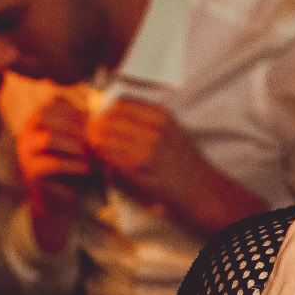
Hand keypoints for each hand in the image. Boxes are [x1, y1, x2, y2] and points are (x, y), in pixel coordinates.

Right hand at [16, 96, 91, 251]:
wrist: (62, 198)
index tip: (99, 122)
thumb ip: (87, 124)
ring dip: (76, 146)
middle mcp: (26, 131)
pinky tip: (90, 169)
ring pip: (49, 138)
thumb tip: (107, 107)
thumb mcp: (82, 140)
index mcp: (37, 118)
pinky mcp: (30, 172)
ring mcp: (25, 151)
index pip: (54, 102)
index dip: (78, 110)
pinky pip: (52, 164)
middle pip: (48, 116)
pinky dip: (74, 166)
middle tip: (99, 138)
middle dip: (76, 127)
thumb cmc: (76, 164)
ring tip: (96, 155)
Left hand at [87, 99, 259, 236]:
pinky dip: (103, 158)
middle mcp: (156, 132)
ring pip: (107, 139)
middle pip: (111, 120)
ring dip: (96, 143)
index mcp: (163, 117)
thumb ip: (148, 119)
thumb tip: (112, 111)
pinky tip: (104, 160)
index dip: (107, 109)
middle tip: (92, 133)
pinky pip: (111, 159)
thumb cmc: (185, 161)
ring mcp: (148, 152)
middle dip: (97, 126)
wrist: (202, 191)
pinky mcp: (141, 173)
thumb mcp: (173, 130)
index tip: (102, 117)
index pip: (122, 103)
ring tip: (95, 147)